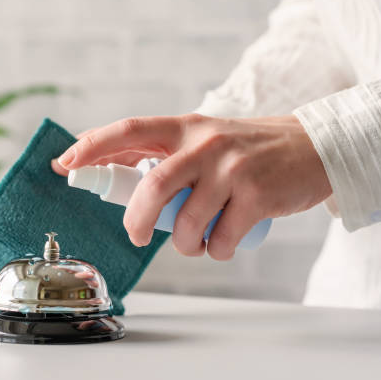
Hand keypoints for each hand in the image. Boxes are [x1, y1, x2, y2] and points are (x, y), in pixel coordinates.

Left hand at [52, 114, 330, 259]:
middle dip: (136, 220)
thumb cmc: (251, 149)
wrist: (315, 148)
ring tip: (195, 243)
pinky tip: (222, 245)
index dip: (92, 146)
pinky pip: (222, 239)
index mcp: (186, 127)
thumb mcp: (207, 137)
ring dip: (184, 244)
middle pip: (153, 186)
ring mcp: (233, 169)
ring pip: (187, 222)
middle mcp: (206, 143)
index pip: (129, 130)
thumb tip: (116, 168)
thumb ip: (167, 150)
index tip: (66, 163)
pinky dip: (216, 252)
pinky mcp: (258, 195)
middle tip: (135, 235)